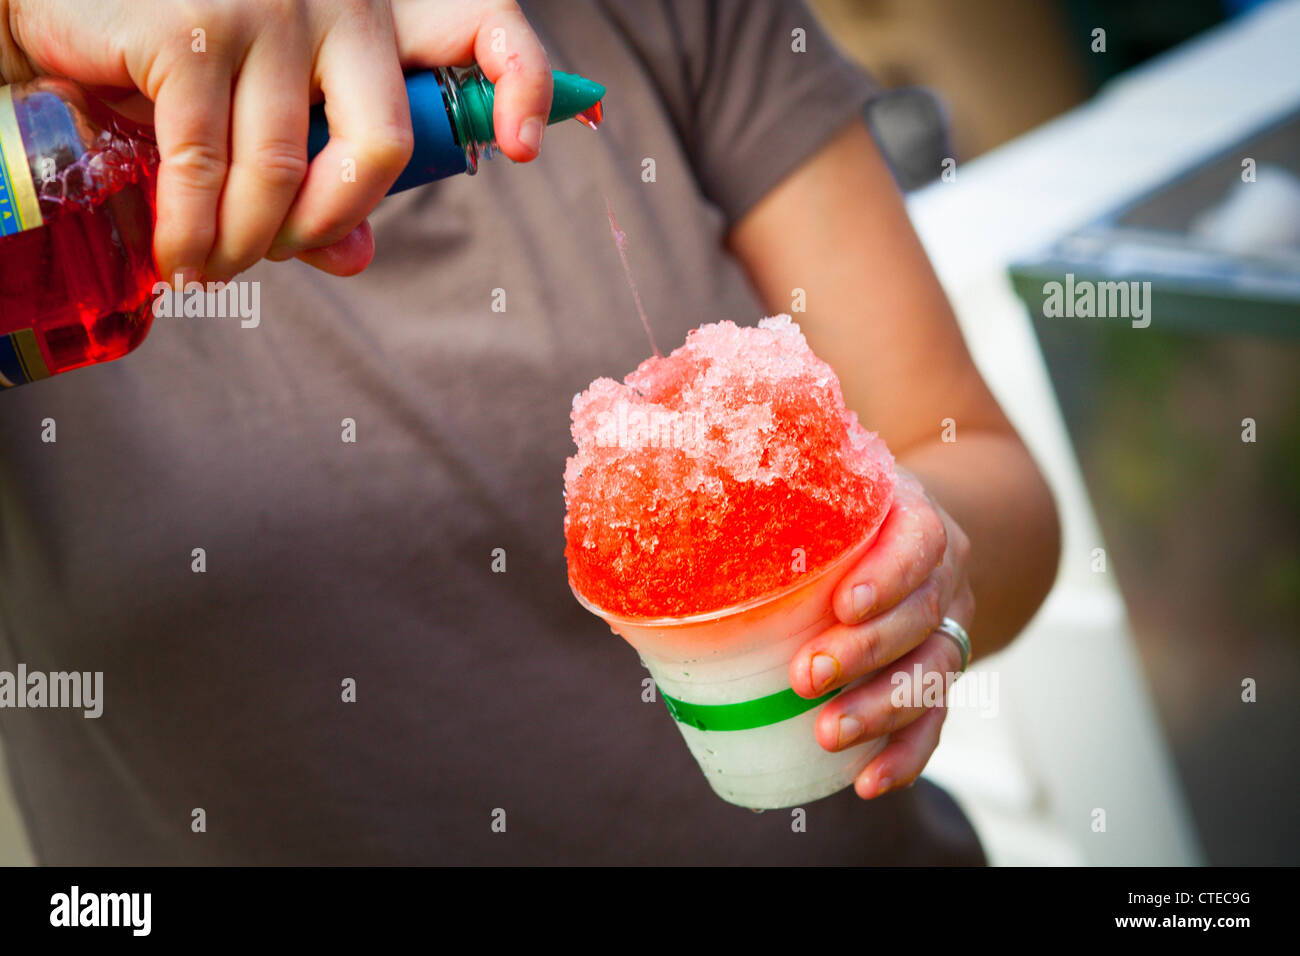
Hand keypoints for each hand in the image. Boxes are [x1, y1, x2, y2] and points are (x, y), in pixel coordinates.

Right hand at [3, 0, 551, 280]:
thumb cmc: (170, 47)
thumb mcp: (264, 103)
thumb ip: (319, 169)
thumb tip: (357, 256)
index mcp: (373, 11)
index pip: (484, 23)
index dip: (525, 81)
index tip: (529, 145)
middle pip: (383, 147)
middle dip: (332, 222)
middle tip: (281, 251)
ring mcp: (265, 10)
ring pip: (285, 173)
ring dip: (247, 245)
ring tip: (212, 267)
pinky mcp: (189, 30)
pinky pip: (207, 168)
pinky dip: (192, 231)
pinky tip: (178, 256)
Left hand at [788, 468, 974, 798]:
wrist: (910, 537)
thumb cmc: (835, 518)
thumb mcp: (813, 498)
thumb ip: (758, 514)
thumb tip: (649, 565)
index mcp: (911, 518)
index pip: (918, 540)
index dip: (887, 576)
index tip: (844, 605)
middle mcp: (938, 575)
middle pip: (920, 614)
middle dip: (865, 651)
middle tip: (807, 676)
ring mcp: (943, 628)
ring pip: (934, 672)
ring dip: (882, 709)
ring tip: (830, 735)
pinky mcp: (937, 676)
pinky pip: (934, 719)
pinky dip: (906, 754)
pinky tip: (870, 782)